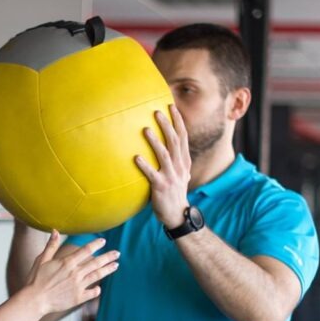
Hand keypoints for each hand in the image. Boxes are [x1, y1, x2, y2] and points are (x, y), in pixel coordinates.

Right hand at [24, 232, 118, 314]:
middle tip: (117, 253)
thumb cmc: (35, 280)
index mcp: (67, 262)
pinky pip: (92, 293)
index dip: (96, 244)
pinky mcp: (78, 298)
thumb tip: (55, 230)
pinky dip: (97, 290)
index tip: (103, 241)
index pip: (86, 250)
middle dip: (108, 257)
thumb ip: (51, 246)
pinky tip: (99, 288)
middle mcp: (75, 273)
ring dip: (108, 269)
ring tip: (116, 265)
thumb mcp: (41, 260)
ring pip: (97, 276)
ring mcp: (78, 286)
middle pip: (96, 262)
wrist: (35, 300)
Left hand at [134, 105, 190, 228]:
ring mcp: (171, 176)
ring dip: (155, 141)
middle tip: (157, 112)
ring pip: (164, 155)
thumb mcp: (179, 174)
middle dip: (167, 125)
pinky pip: (151, 174)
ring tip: (145, 130)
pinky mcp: (161, 187)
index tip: (171, 106)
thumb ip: (174, 160)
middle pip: (174, 141)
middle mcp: (179, 166)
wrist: (177, 214)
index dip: (178, 121)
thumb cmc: (174, 192)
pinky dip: (144, 165)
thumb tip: (166, 146)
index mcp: (184, 161)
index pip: (183, 137)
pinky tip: (135, 157)